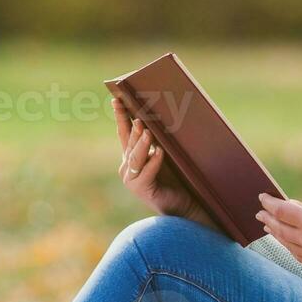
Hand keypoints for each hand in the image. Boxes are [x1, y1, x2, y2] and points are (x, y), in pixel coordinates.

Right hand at [112, 97, 217, 228]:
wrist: (184, 202)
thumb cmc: (176, 176)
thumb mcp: (166, 153)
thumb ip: (159, 139)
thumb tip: (159, 114)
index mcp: (131, 155)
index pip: (124, 132)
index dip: (120, 116)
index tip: (117, 99)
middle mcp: (127, 166)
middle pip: (129, 142)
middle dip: (132, 128)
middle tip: (138, 115)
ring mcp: (132, 179)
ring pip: (135, 157)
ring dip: (142, 144)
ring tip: (147, 131)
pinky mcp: (141, 189)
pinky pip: (146, 173)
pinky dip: (153, 162)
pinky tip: (159, 153)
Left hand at [254, 193, 301, 271]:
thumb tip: (292, 207)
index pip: (282, 211)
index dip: (270, 204)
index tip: (263, 198)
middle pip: (280, 229)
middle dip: (269, 219)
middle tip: (260, 213)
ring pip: (286, 244)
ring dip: (276, 233)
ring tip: (269, 226)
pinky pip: (297, 254)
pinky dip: (289, 245)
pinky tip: (286, 239)